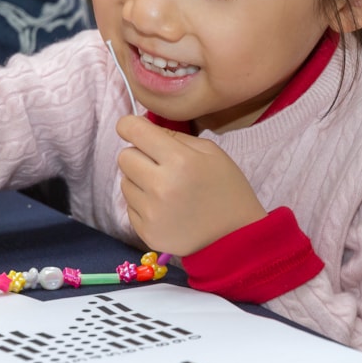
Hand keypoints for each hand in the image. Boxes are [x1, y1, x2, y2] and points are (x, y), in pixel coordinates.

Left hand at [116, 114, 265, 254]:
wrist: (237, 236)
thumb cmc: (226, 188)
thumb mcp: (210, 152)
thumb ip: (174, 135)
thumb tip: (140, 127)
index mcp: (180, 160)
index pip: (134, 131)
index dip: (129, 125)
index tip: (131, 128)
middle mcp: (161, 186)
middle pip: (124, 157)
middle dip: (138, 155)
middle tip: (158, 164)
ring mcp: (152, 212)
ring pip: (124, 182)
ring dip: (140, 181)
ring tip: (166, 189)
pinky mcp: (147, 232)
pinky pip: (129, 207)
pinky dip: (143, 204)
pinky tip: (165, 208)